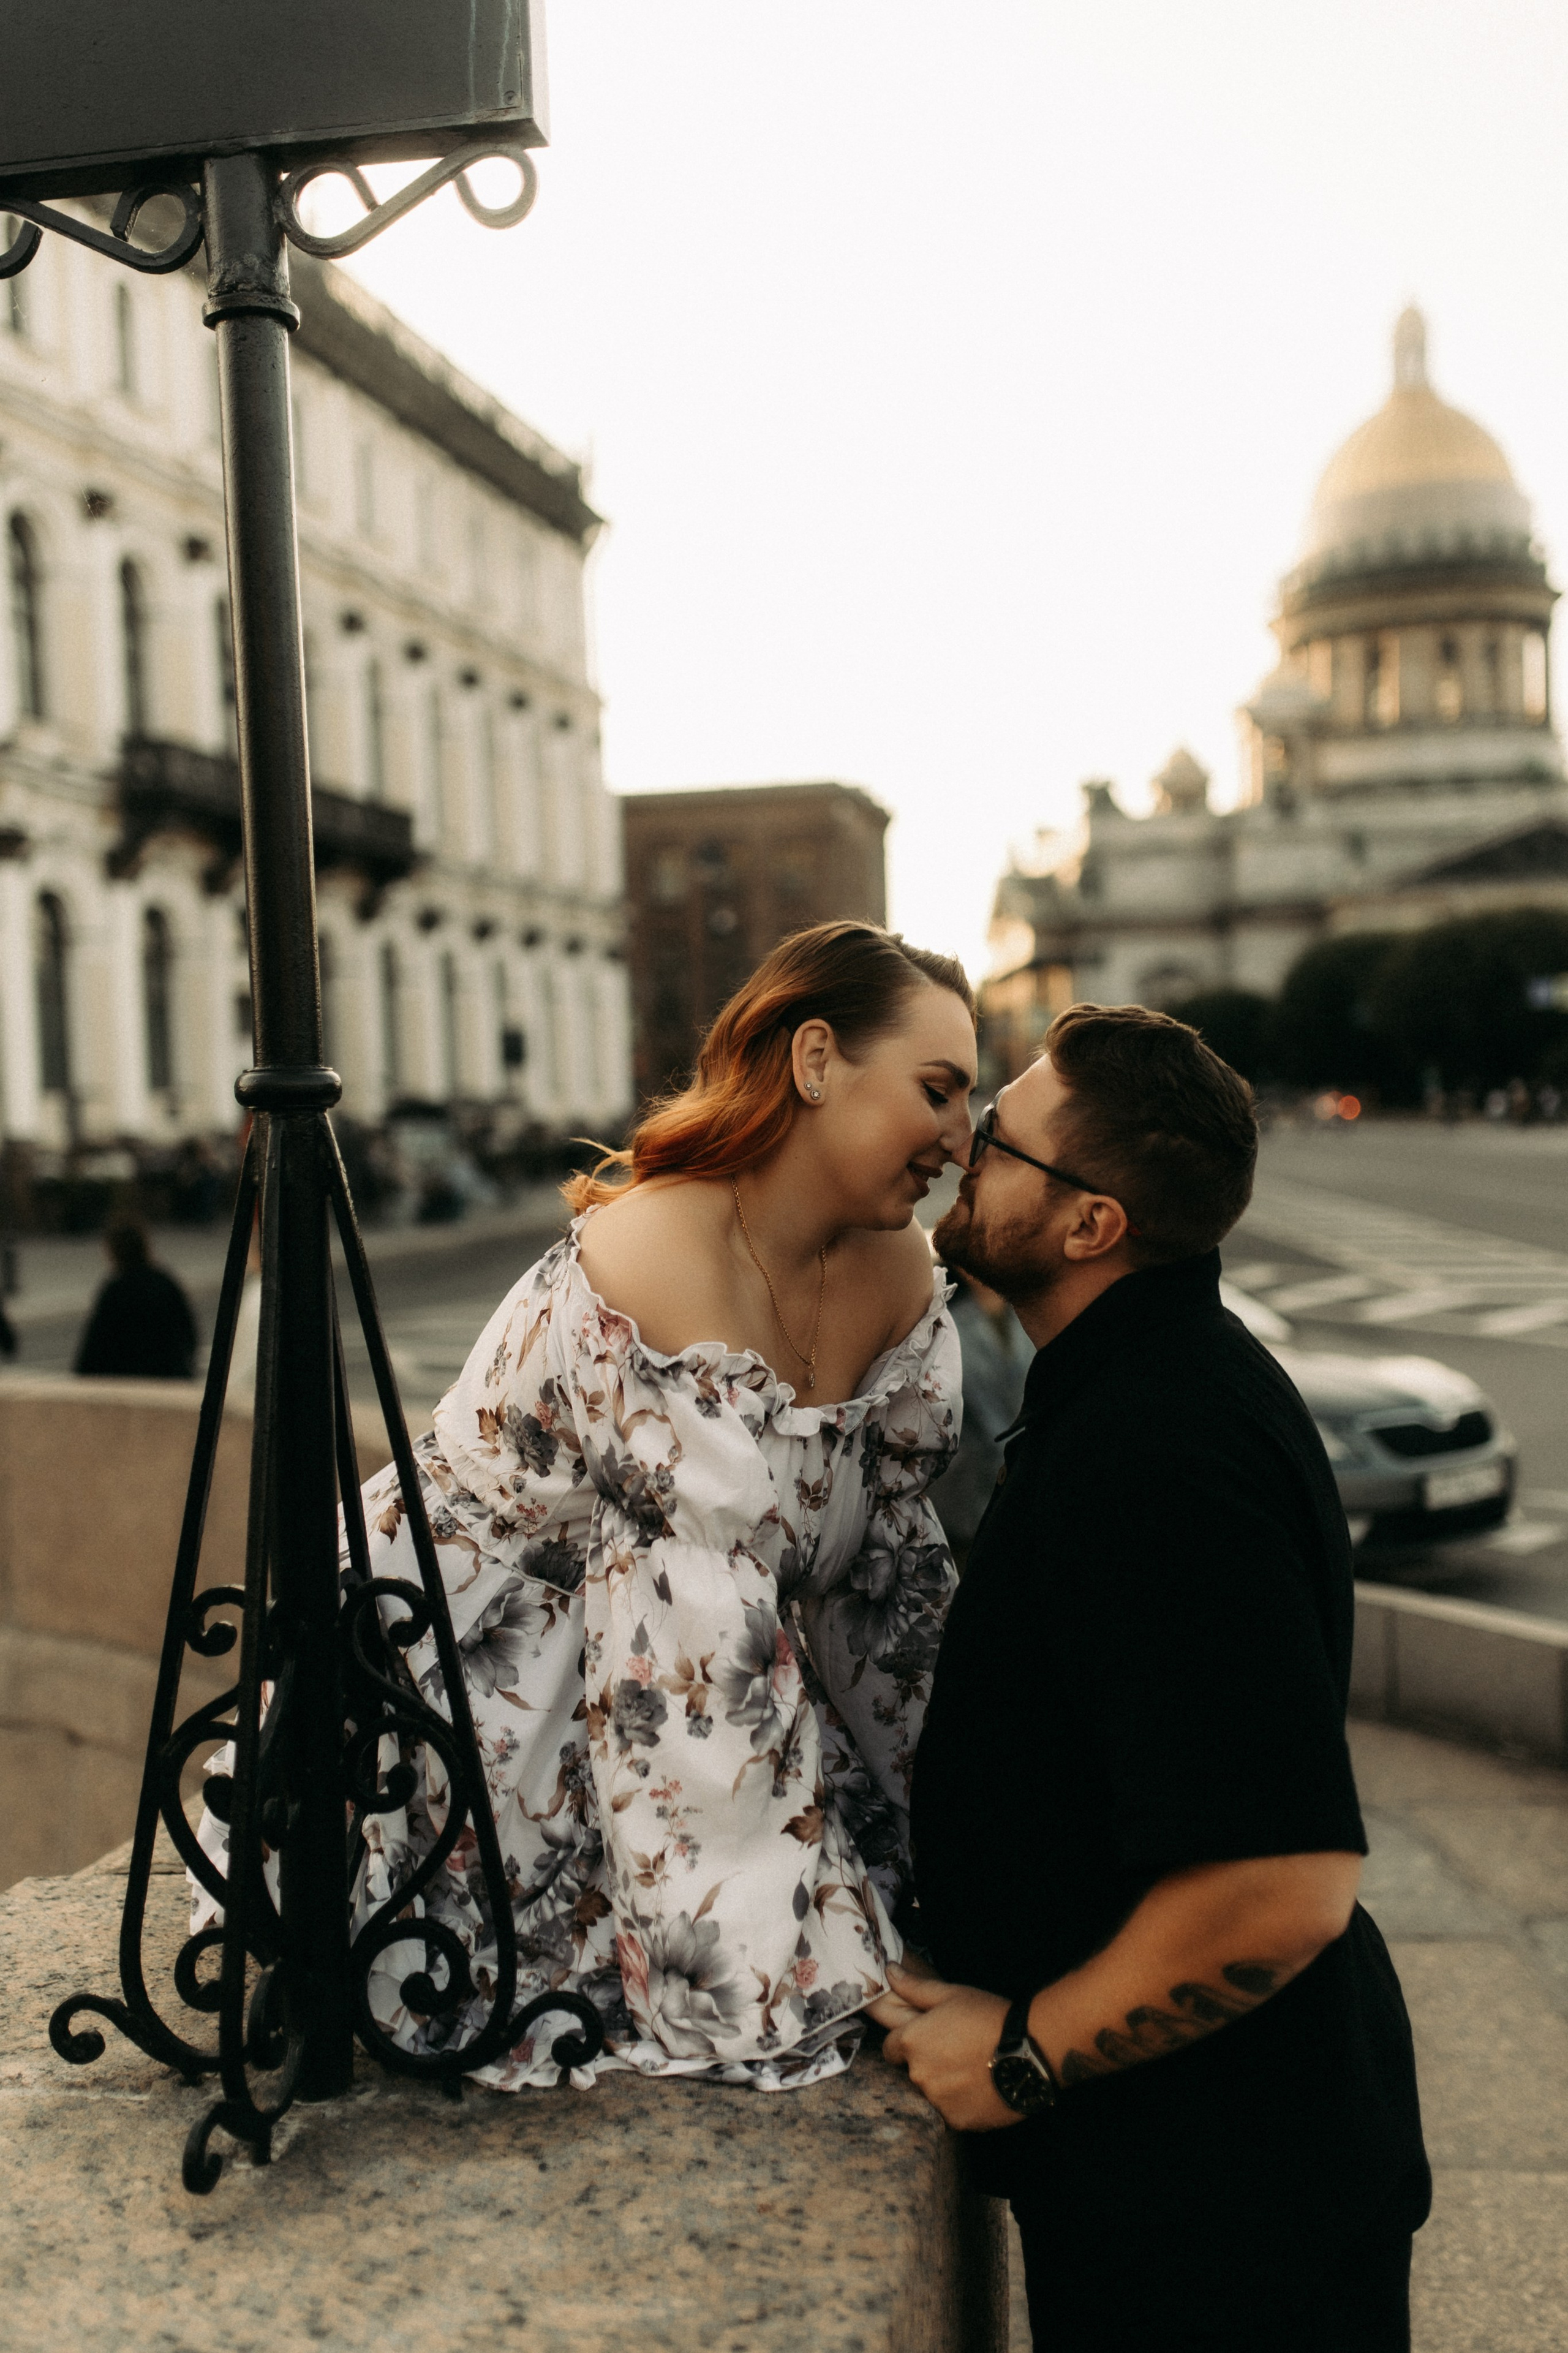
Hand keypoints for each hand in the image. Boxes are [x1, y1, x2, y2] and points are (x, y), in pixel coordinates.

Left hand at [876, 1963, 1018, 2131]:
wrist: (1027, 2050)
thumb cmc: (987, 2016)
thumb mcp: (951, 1994)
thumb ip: (914, 1987)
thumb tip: (889, 1972)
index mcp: (912, 2042)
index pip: (891, 2049)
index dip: (908, 2043)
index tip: (929, 2039)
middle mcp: (918, 2074)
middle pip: (912, 2071)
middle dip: (927, 2063)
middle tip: (956, 2051)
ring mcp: (937, 2100)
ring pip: (931, 2093)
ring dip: (944, 2084)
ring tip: (972, 2069)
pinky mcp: (957, 2120)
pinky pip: (951, 2111)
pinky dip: (961, 2102)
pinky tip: (980, 2086)